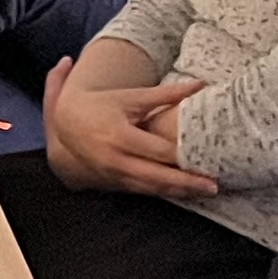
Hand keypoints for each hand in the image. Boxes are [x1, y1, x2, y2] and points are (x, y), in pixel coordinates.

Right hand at [40, 54, 206, 198]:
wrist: (64, 125)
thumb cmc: (100, 106)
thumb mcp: (131, 97)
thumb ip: (165, 94)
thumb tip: (200, 84)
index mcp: (121, 136)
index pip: (159, 151)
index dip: (183, 157)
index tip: (206, 159)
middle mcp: (116, 160)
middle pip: (158, 176)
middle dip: (186, 183)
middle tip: (213, 186)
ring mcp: (114, 175)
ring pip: (151, 188)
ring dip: (179, 192)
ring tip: (205, 192)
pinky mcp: (114, 183)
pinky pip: (143, 192)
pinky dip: (164, 193)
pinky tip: (183, 194)